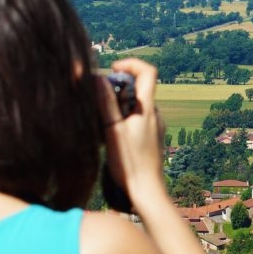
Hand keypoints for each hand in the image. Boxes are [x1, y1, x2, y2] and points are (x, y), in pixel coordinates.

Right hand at [97, 58, 166, 210]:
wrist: (146, 190)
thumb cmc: (130, 163)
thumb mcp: (113, 130)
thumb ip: (106, 103)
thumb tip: (98, 77)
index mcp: (147, 108)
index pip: (148, 71)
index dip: (130, 64)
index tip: (112, 70)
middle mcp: (154, 114)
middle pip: (138, 87)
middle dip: (117, 86)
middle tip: (99, 100)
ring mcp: (153, 125)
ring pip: (135, 104)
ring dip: (117, 104)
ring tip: (102, 120)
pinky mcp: (149, 137)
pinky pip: (135, 118)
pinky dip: (122, 117)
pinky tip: (110, 134)